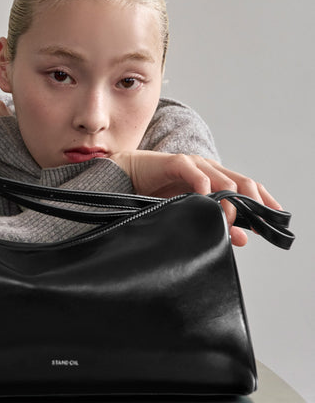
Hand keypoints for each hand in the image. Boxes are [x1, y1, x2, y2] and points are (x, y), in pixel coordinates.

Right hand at [111, 151, 281, 246]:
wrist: (126, 178)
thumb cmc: (157, 194)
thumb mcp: (190, 212)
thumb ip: (215, 223)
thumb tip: (242, 239)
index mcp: (215, 179)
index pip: (248, 186)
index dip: (265, 200)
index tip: (277, 217)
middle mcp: (209, 170)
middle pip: (242, 181)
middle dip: (254, 201)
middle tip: (257, 222)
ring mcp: (194, 165)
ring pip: (223, 179)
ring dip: (230, 201)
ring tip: (228, 219)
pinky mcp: (176, 162)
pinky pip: (195, 173)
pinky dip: (204, 187)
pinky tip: (206, 199)